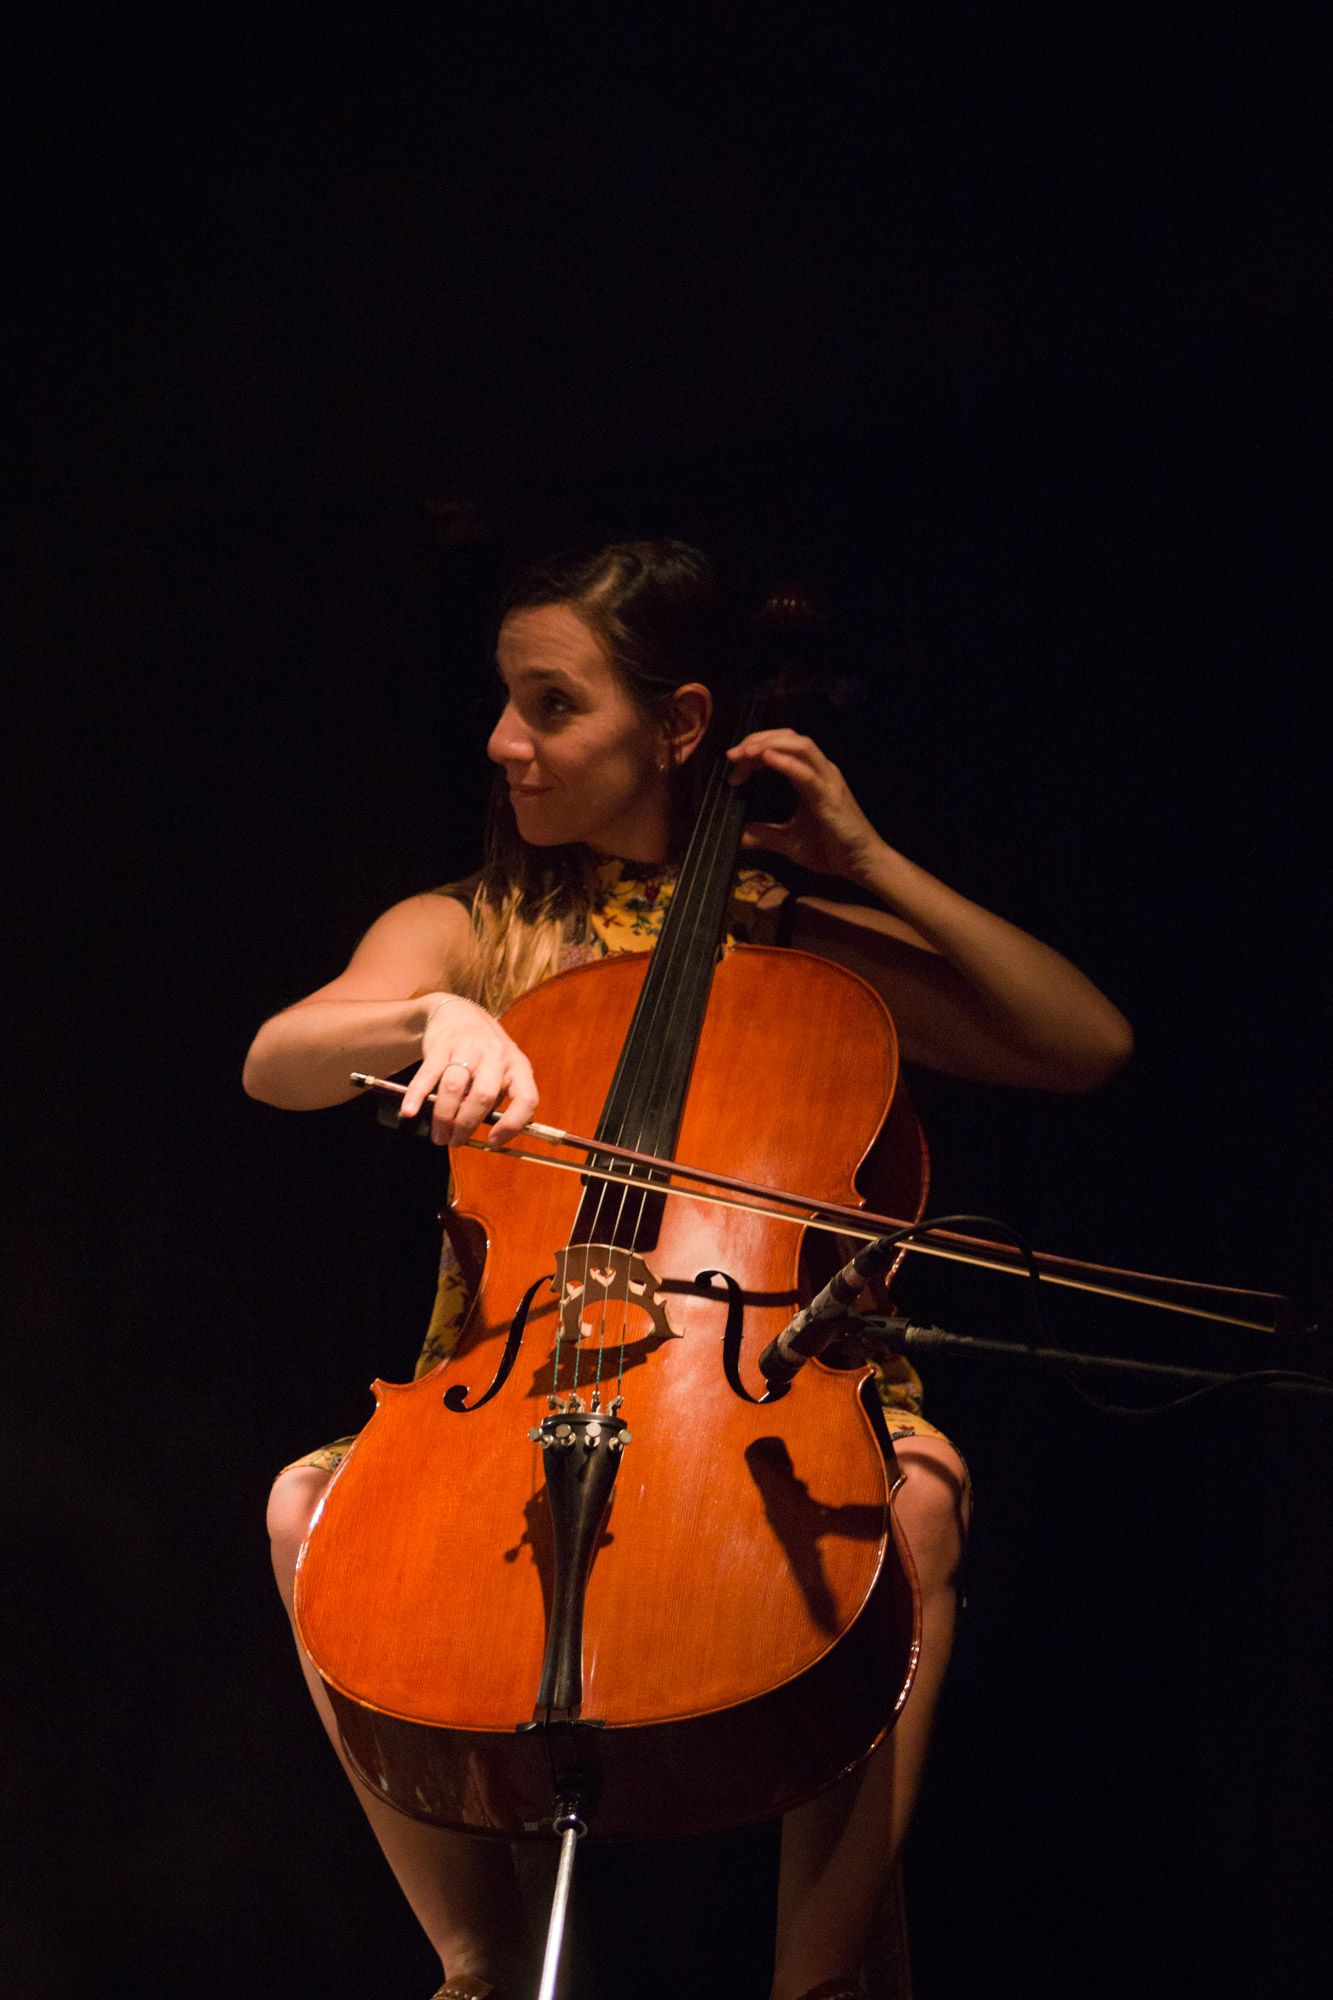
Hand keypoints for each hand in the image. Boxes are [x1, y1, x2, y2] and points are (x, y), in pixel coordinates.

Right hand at [399, 994, 538, 1147]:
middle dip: (466, 1126)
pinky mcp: (440, 1046)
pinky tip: (409, 1112)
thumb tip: (485, 1139)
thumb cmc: (483, 1052)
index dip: (512, 1126)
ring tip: (438, 1135)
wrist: (457, 1013)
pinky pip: (428, 1075)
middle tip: (454, 1142)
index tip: (492, 1142)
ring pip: (455, 1089)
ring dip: (444, 1118)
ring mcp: (468, 1048)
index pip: (526, 1099)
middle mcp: (495, 1055)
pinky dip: (417, 1096)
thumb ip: (497, 1098)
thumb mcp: (502, 1070)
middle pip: (483, 1097)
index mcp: (518, 1066)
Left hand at [726, 729, 884, 883]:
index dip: (756, 747)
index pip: (782, 747)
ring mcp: (828, 781)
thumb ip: (763, 835)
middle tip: (733, 754)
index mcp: (810, 776)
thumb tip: (736, 835)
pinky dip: (786, 763)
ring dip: (771, 744)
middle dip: (759, 739)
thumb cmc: (831, 850)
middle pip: (790, 738)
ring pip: (801, 746)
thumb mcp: (788, 842)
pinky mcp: (831, 797)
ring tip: (746, 752)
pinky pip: (807, 774)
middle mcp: (821, 772)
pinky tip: (767, 759)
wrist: (862, 864)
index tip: (733, 762)